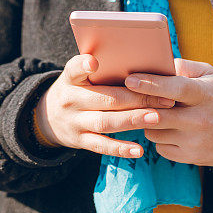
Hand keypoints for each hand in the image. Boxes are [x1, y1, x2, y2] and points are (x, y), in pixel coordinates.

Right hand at [35, 54, 175, 157]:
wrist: (49, 117)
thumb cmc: (76, 90)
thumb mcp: (77, 76)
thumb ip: (99, 70)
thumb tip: (137, 65)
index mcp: (70, 78)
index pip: (74, 68)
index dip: (83, 65)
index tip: (94, 62)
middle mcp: (70, 99)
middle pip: (105, 98)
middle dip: (136, 98)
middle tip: (164, 97)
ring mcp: (75, 121)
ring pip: (105, 122)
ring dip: (133, 120)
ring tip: (156, 117)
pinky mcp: (80, 140)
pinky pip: (102, 145)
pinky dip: (121, 149)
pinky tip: (139, 150)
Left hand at [124, 58, 212, 166]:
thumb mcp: (210, 75)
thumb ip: (184, 67)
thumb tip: (157, 63)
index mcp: (203, 95)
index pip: (175, 89)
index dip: (150, 84)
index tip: (129, 80)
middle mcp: (199, 120)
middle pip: (158, 115)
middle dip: (137, 106)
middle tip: (122, 97)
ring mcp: (194, 141)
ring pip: (153, 131)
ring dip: (147, 122)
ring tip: (157, 113)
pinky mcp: (190, 157)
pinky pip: (159, 147)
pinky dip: (158, 138)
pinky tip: (168, 130)